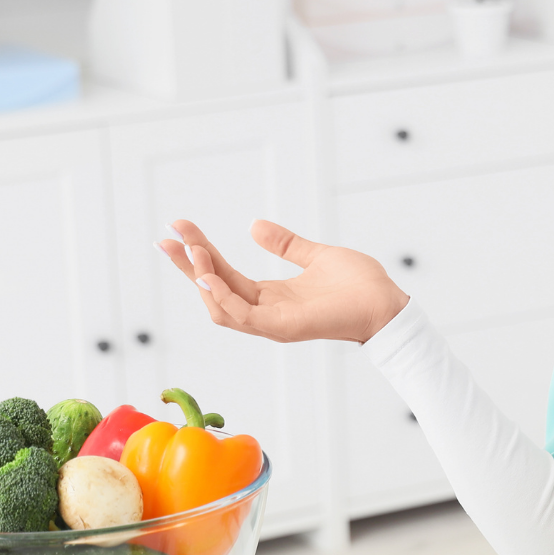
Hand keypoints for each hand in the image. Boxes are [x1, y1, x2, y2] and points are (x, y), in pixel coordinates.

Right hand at [156, 218, 409, 343]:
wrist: (387, 303)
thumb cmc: (360, 285)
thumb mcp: (315, 256)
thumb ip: (285, 244)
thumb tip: (254, 226)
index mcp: (271, 297)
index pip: (224, 276)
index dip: (201, 255)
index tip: (180, 229)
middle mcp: (266, 312)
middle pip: (214, 291)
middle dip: (189, 265)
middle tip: (166, 239)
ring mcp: (273, 323)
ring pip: (221, 306)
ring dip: (202, 279)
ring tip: (190, 251)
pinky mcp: (284, 327)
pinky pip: (242, 316)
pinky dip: (223, 297)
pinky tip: (210, 276)